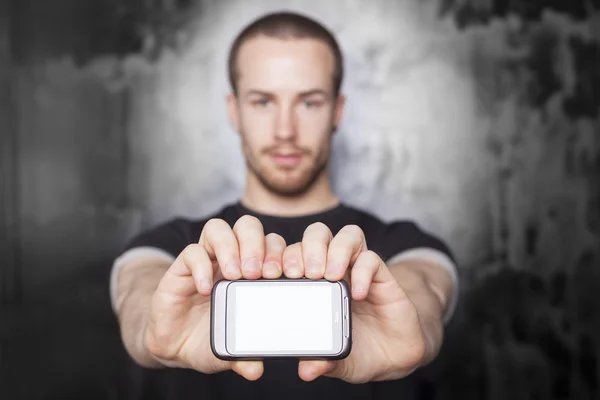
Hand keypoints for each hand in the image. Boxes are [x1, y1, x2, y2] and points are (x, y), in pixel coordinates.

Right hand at [143, 215, 285, 379]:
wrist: (176, 343)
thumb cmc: (212, 337)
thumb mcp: (234, 347)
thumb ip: (246, 355)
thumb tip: (256, 369)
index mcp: (254, 270)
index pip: (274, 244)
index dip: (284, 253)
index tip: (289, 275)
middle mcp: (232, 258)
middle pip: (248, 226)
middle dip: (258, 244)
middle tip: (260, 272)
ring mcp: (207, 259)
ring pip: (219, 228)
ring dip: (231, 247)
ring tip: (234, 274)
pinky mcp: (182, 268)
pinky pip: (191, 252)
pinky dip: (200, 266)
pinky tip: (206, 289)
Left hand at [287, 223, 426, 383]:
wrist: (393, 356)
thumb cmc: (356, 350)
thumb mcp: (335, 361)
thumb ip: (321, 362)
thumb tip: (306, 370)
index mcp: (311, 283)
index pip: (291, 253)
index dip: (278, 255)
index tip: (270, 274)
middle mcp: (333, 269)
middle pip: (317, 235)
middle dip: (306, 248)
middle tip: (301, 273)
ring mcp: (358, 269)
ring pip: (346, 236)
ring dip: (335, 250)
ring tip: (330, 275)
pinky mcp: (381, 276)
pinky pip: (371, 259)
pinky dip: (363, 271)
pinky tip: (358, 294)